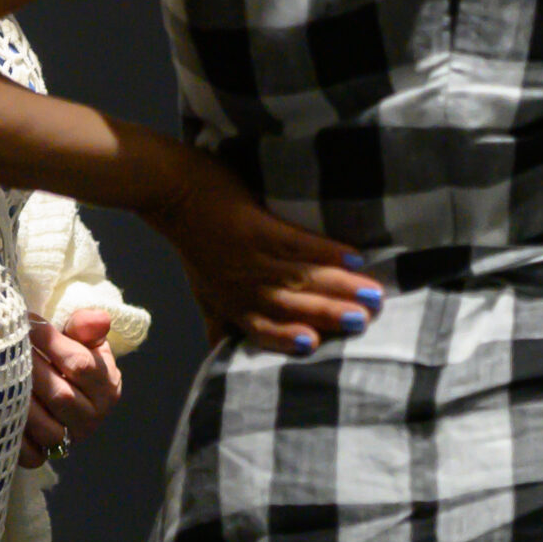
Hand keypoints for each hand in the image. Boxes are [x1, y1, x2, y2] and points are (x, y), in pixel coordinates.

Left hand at [18, 308, 124, 466]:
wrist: (63, 392)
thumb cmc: (71, 358)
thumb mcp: (83, 339)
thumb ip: (86, 326)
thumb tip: (97, 320)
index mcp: (107, 386)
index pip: (80, 364)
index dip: (51, 343)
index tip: (28, 324)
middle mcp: (92, 417)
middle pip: (61, 395)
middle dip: (31, 369)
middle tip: (7, 347)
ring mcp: (69, 440)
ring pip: (46, 427)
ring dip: (20, 401)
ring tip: (0, 375)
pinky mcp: (45, 456)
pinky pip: (30, 454)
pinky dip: (14, 436)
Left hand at [145, 142, 381, 354]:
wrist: (170, 189)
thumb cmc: (192, 238)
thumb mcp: (202, 287)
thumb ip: (220, 319)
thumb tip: (223, 352)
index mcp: (232, 301)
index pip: (263, 328)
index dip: (288, 338)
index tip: (318, 347)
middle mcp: (242, 284)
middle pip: (291, 304)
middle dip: (330, 315)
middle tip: (365, 322)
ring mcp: (249, 254)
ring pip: (301, 276)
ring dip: (339, 286)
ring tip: (372, 295)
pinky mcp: (256, 224)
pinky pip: (297, 242)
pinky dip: (326, 251)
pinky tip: (353, 257)